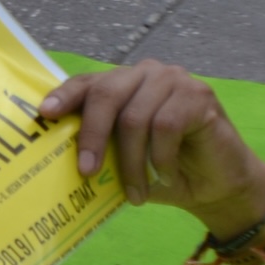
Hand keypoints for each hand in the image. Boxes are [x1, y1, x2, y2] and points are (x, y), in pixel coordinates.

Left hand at [39, 61, 264, 231]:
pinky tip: (164, 175)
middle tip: (87, 172)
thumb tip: (55, 158)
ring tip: (135, 192)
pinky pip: (167, 126)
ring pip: (136, 117)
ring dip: (131, 162)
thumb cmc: (165, 171)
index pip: (88, 83)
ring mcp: (174, 80)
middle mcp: (146, 73)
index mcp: (123, 83)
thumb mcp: (124, 159)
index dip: (65, 95)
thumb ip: (99, 148)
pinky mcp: (199, 95)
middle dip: (92, 135)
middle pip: (107, 94)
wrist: (219, 186)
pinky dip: (160, 157)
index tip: (45, 113)